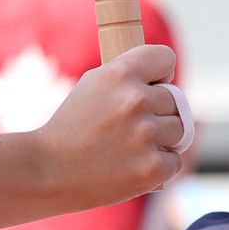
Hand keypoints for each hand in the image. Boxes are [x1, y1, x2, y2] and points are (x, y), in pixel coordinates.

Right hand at [31, 44, 185, 208]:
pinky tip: (134, 165)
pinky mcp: (153, 167)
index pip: (166, 59)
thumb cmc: (73, 127)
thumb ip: (129, 77)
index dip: (161, 74)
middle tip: (130, 127)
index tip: (152, 86)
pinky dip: (160, 165)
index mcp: (119, 74)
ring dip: (163, 139)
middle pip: (176, 101)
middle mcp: (135, 101)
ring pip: (180, 131)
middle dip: (159, 112)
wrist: (48, 171)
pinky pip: (175, 160)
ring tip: (132, 146)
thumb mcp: (94, 85)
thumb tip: (166, 78)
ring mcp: (146, 135)